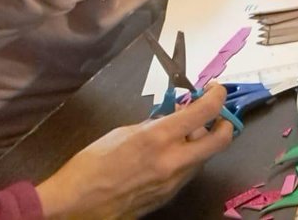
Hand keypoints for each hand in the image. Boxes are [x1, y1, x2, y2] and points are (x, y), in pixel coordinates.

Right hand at [35, 85, 232, 218]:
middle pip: (221, 139)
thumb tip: (176, 117)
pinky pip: (188, 173)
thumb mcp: (123, 133)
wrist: (73, 208)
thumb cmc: (90, 165)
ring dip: (202, 142)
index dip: (217, 95)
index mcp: (159, 138)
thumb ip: (155, 124)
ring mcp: (173, 183)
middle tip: (214, 114)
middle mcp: (173, 161)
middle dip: (224, 122)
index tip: (215, 89)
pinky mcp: (168, 198)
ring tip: (183, 134)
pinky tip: (169, 155)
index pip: (205, 111)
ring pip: (205, 157)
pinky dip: (187, 159)